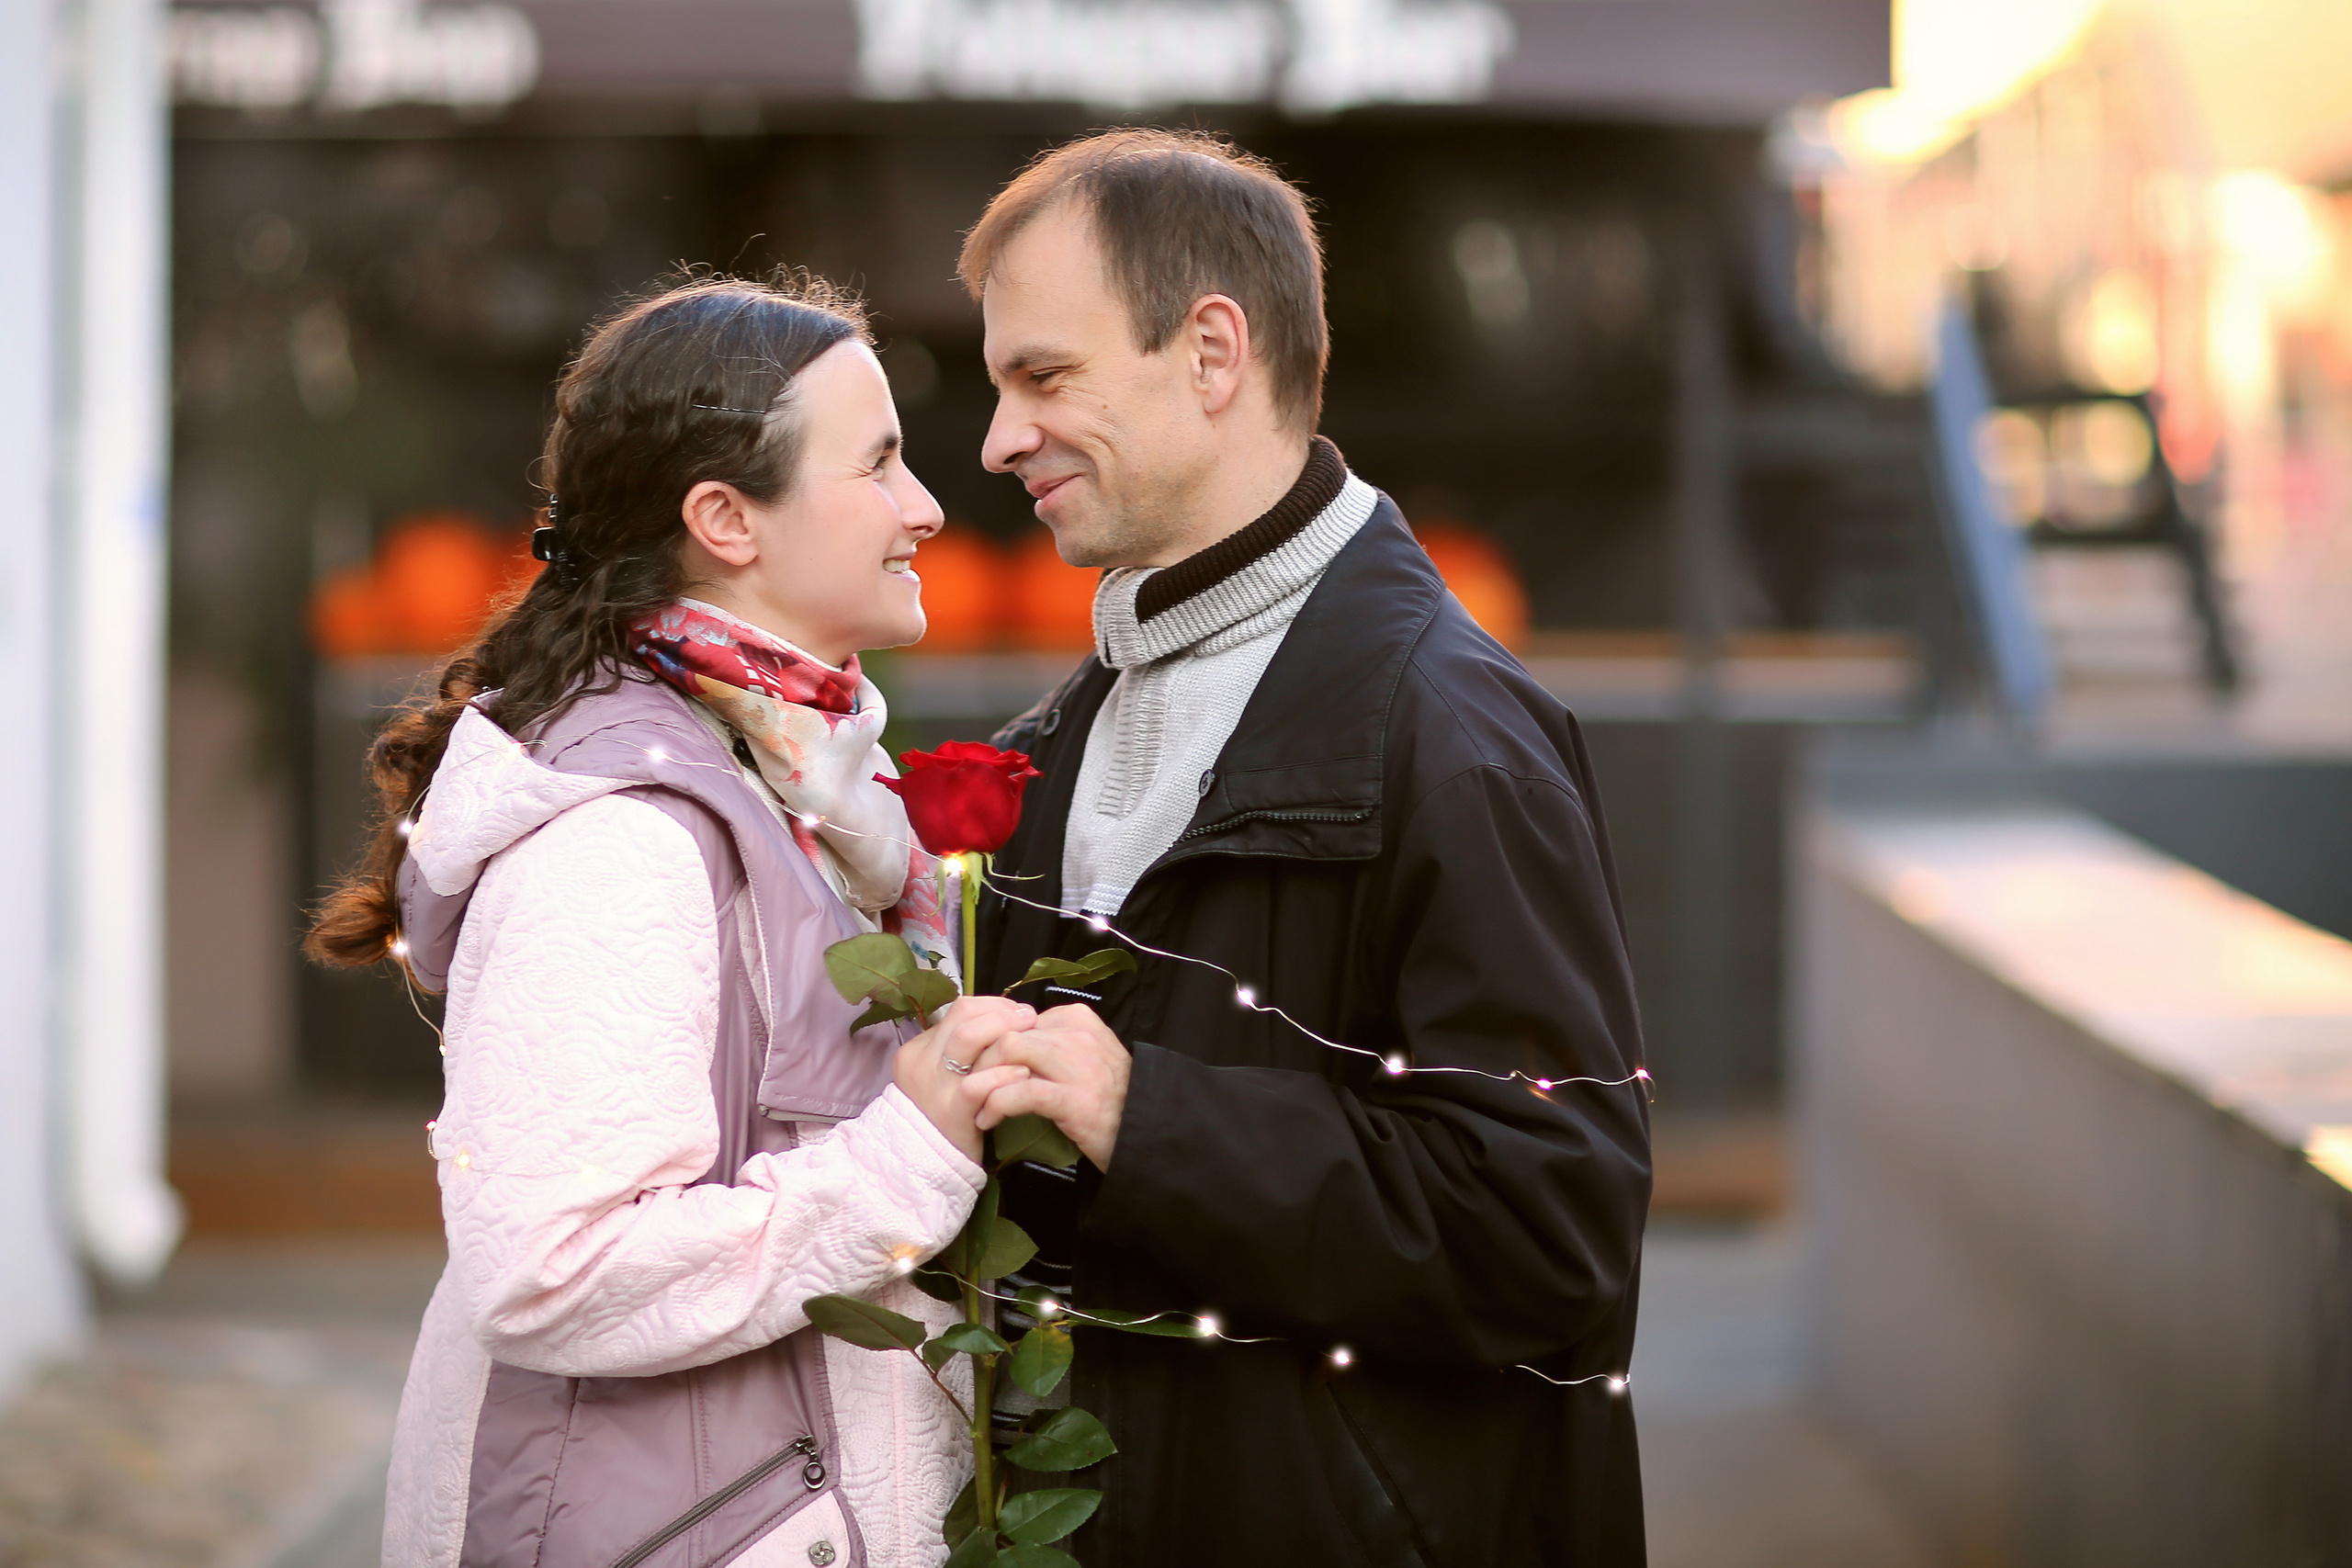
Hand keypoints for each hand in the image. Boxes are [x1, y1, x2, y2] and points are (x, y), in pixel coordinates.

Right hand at [894, 996, 1034, 1163]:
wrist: (926, 1162)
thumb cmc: (945, 1113)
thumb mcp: (944, 1075)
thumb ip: (965, 1049)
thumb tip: (1006, 1018)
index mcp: (919, 1049)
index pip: (959, 1009)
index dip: (994, 1006)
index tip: (1017, 1013)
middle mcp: (921, 1062)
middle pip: (964, 1017)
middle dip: (1004, 1012)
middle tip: (1030, 1018)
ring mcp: (934, 1087)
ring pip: (967, 1039)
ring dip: (1005, 1033)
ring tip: (1031, 1038)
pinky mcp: (951, 1112)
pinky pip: (978, 1084)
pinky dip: (1003, 1074)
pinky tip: (1023, 1074)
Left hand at [969, 1003, 1131, 1169]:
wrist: (1144, 1132)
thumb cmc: (1108, 1098)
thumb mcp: (1083, 1057)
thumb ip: (1051, 1044)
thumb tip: (1005, 1041)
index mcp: (1078, 1019)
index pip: (1017, 1019)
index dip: (991, 1041)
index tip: (978, 1064)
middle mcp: (1078, 1035)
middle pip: (1008, 1033)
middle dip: (980, 1059)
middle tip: (965, 1083)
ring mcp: (1077, 1065)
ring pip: (1009, 1054)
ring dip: (981, 1080)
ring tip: (972, 1102)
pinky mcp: (1073, 1098)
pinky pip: (1019, 1092)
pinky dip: (995, 1105)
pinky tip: (986, 1120)